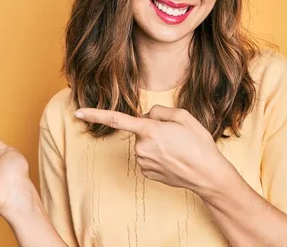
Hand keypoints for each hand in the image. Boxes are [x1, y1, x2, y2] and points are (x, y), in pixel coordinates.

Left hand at [76, 105, 226, 191]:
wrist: (207, 174)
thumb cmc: (198, 144)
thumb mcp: (184, 117)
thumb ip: (160, 111)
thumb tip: (148, 116)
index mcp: (149, 130)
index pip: (117, 120)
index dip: (96, 114)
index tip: (79, 112)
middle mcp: (142, 147)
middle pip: (140, 130)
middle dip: (153, 129)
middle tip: (176, 136)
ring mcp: (143, 162)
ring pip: (143, 144)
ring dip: (156, 143)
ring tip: (177, 149)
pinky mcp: (146, 173)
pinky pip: (147, 157)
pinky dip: (157, 156)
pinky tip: (172, 160)